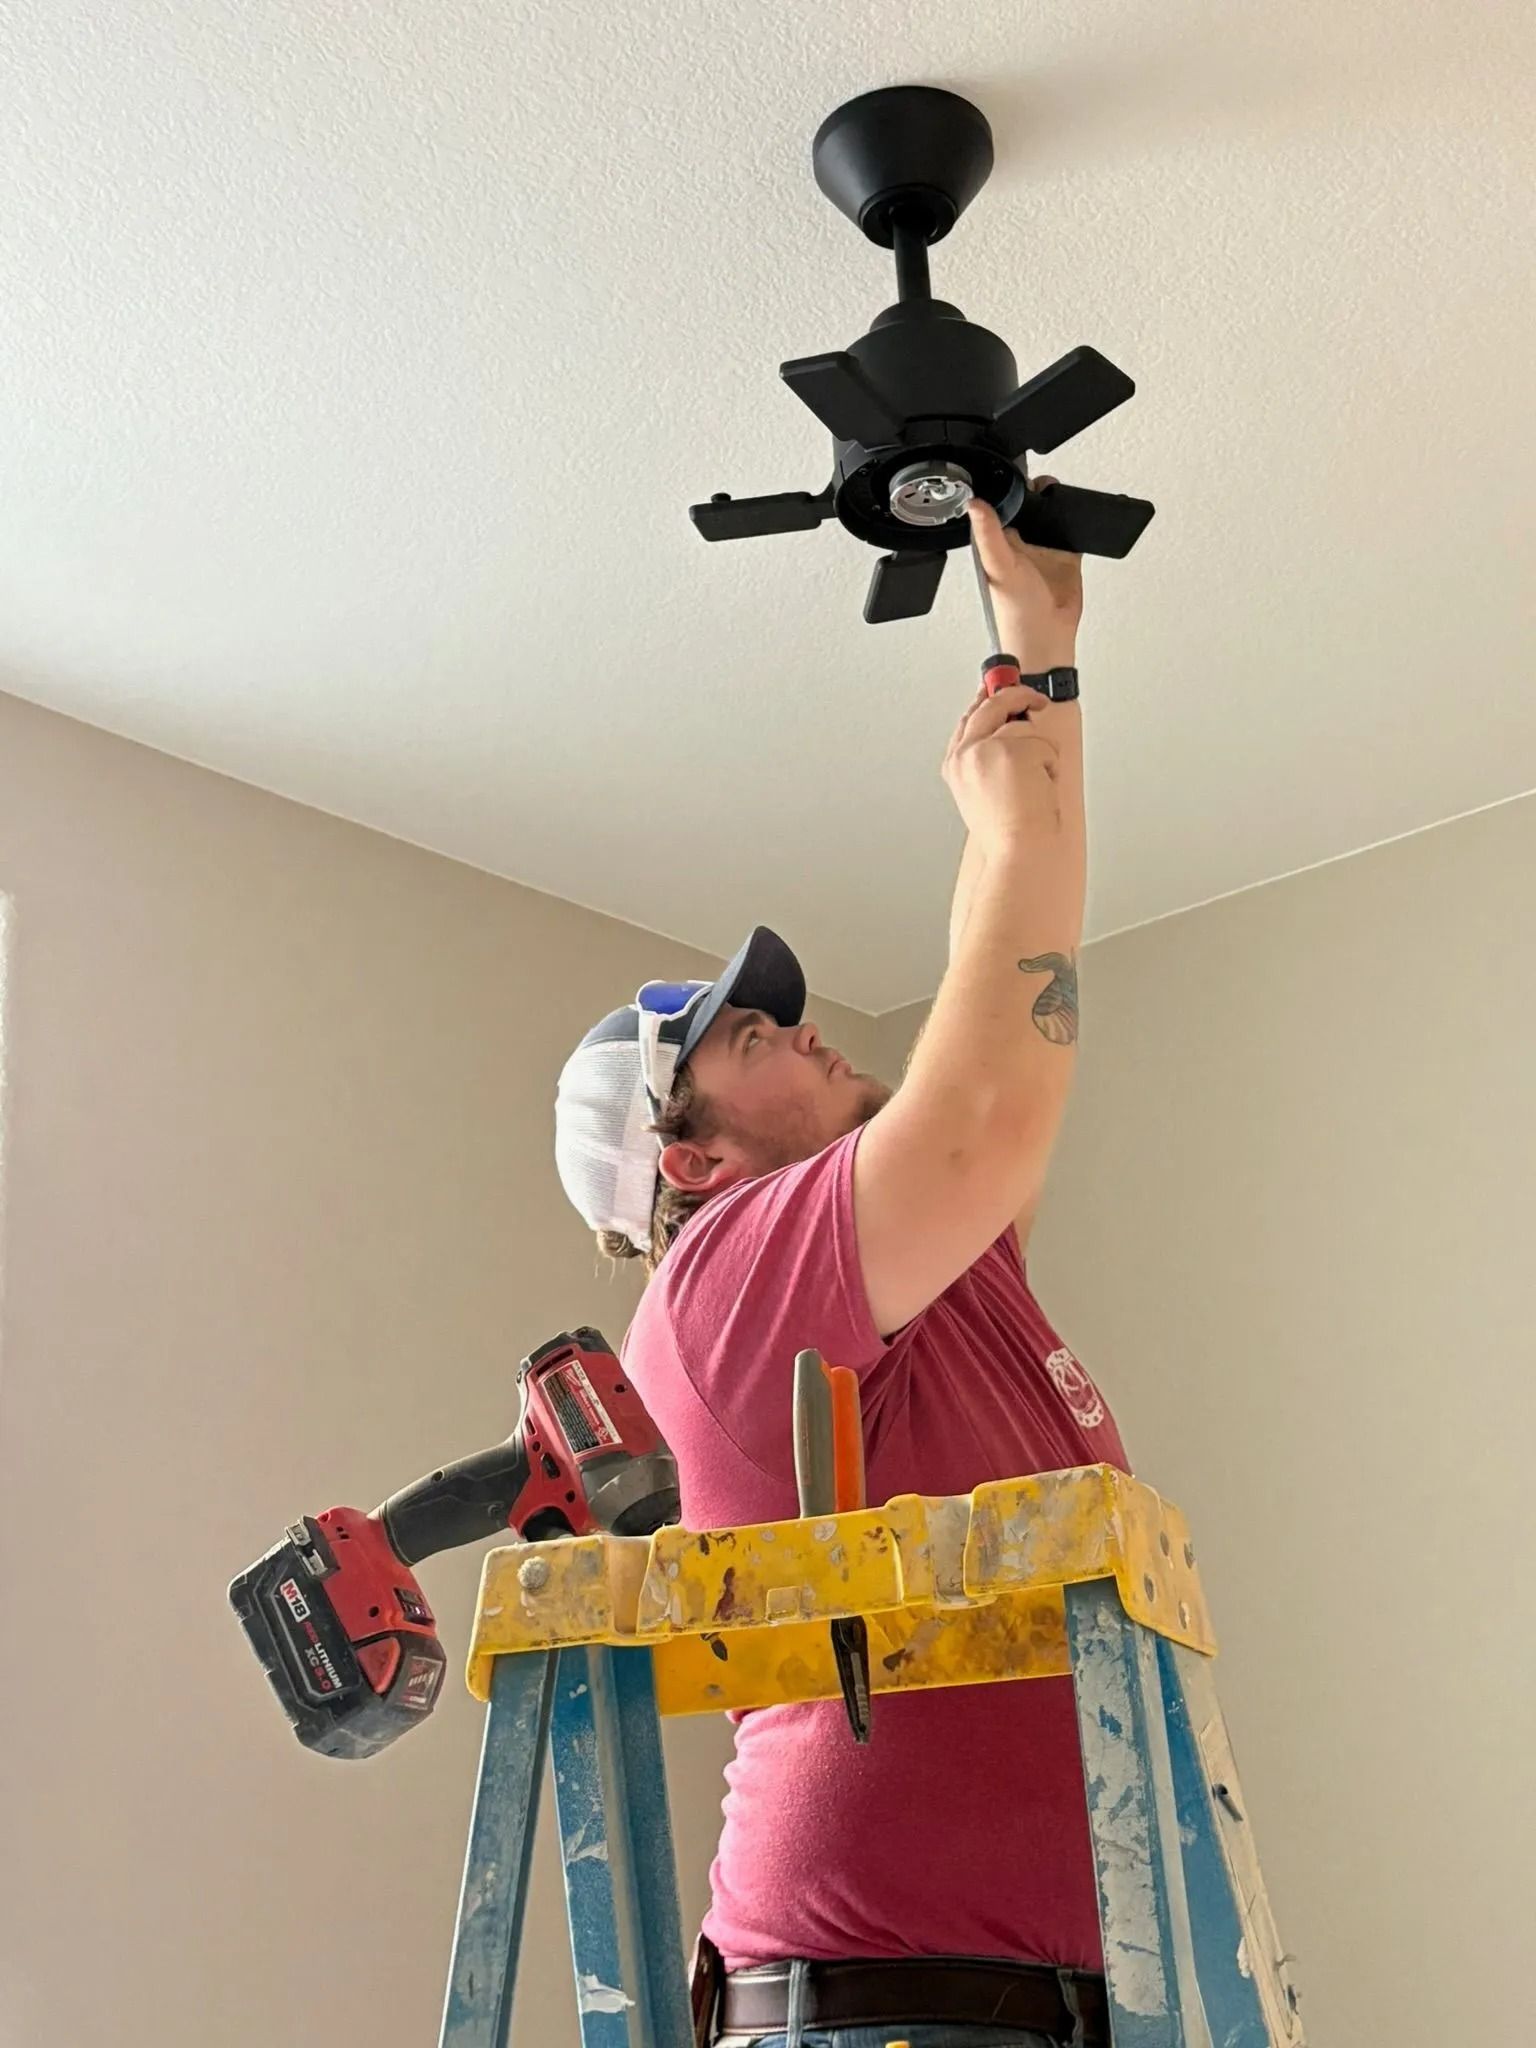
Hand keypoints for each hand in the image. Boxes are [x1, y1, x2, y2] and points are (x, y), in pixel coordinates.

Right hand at [942, 678, 1079, 852]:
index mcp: (955, 766)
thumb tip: (1012, 730)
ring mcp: (986, 749)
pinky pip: (1044, 744)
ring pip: (1024, 728)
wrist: (1018, 850)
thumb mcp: (985, 792)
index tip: (997, 687)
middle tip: (1037, 699)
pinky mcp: (1012, 750)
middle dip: (1018, 696)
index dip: (986, 699)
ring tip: (1034, 786)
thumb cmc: (1007, 833)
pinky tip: (1039, 788)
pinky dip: (1050, 765)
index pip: (968, 719)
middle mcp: (965, 754)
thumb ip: (989, 759)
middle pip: (992, 705)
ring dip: (1039, 753)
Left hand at [967, 485, 1082, 669]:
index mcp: (998, 543)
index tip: (1011, 468)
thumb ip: (988, 535)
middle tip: (1043, 477)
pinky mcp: (1066, 556)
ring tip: (1060, 489)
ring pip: (1050, 515)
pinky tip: (1079, 512)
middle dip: (1035, 491)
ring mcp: (1044, 549)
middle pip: (1028, 506)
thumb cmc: (1015, 613)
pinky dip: (1077, 521)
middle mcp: (1020, 544)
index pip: (1000, 506)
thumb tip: (974, 504)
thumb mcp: (999, 566)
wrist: (1047, 637)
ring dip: (1056, 503)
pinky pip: (1072, 531)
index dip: (1006, 488)